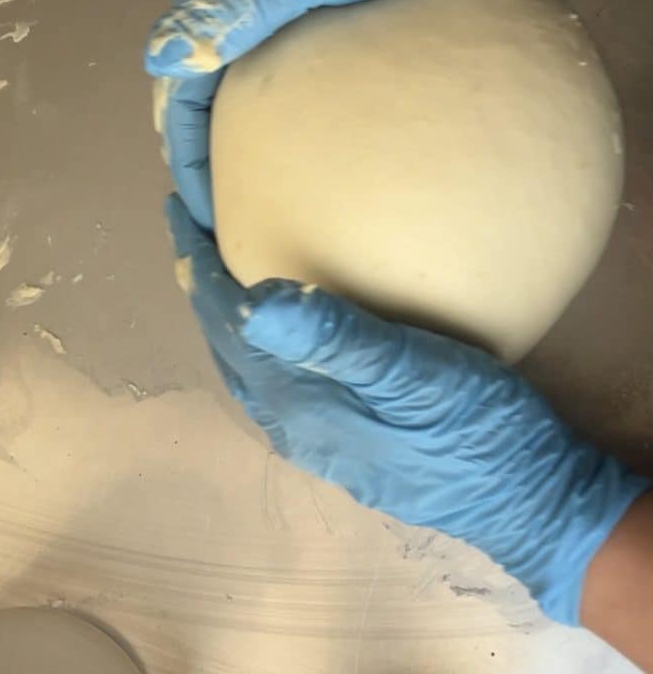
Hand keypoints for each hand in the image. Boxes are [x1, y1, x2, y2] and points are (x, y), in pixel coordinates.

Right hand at [146, 0, 624, 227]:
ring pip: (231, 68)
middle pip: (197, 78)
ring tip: (256, 189)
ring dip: (231, 130)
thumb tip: (162, 56)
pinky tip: (299, 132)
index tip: (207, 213)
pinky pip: (270, 53)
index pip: (180, 80)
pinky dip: (268, 102)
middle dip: (201, 150)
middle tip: (229, 215)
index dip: (185, 150)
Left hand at [166, 194, 648, 624]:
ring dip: (224, 311)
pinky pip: (271, 379)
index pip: (226, 320)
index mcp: (298, 400)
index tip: (182, 204)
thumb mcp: (416, 374)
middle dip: (201, 281)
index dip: (198, 262)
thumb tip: (254, 301)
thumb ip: (337, 340)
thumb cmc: (475, 430)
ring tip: (219, 263)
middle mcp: (290, 422)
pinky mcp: (340, 442)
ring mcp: (314, 438)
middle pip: (225, 342)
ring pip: (244, 364)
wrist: (525, 503)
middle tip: (192, 219)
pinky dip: (255, 339)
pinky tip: (277, 324)